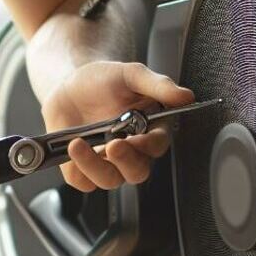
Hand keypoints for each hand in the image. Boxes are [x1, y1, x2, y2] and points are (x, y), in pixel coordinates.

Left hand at [39, 61, 194, 192]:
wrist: (70, 83)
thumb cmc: (104, 80)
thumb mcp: (131, 75)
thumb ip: (158, 85)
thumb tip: (185, 96)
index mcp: (148, 130)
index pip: (157, 146)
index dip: (150, 146)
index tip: (139, 139)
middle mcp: (131, 151)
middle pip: (136, 171)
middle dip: (126, 161)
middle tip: (114, 145)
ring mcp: (106, 162)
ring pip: (109, 180)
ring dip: (95, 166)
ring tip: (79, 144)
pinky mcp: (82, 169)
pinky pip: (82, 181)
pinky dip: (76, 169)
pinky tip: (71, 148)